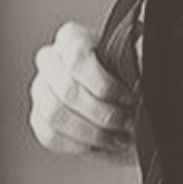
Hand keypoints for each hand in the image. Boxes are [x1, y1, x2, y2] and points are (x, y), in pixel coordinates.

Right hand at [30, 21, 136, 159]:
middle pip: (66, 90)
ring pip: (55, 114)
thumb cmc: (133, 83)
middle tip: (128, 121)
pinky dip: (79, 144)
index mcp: (73, 39)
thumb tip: (141, 46)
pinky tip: (100, 143)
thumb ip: (139, 56)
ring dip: (93, 132)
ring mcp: (41, 90)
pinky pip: (50, 135)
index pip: (77, 58)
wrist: (129, 109)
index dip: (105, 84)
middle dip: (104, 113)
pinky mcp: (40, 119)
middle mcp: (51, 61)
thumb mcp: (142, 66)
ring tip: (117, 136)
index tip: (129, 98)